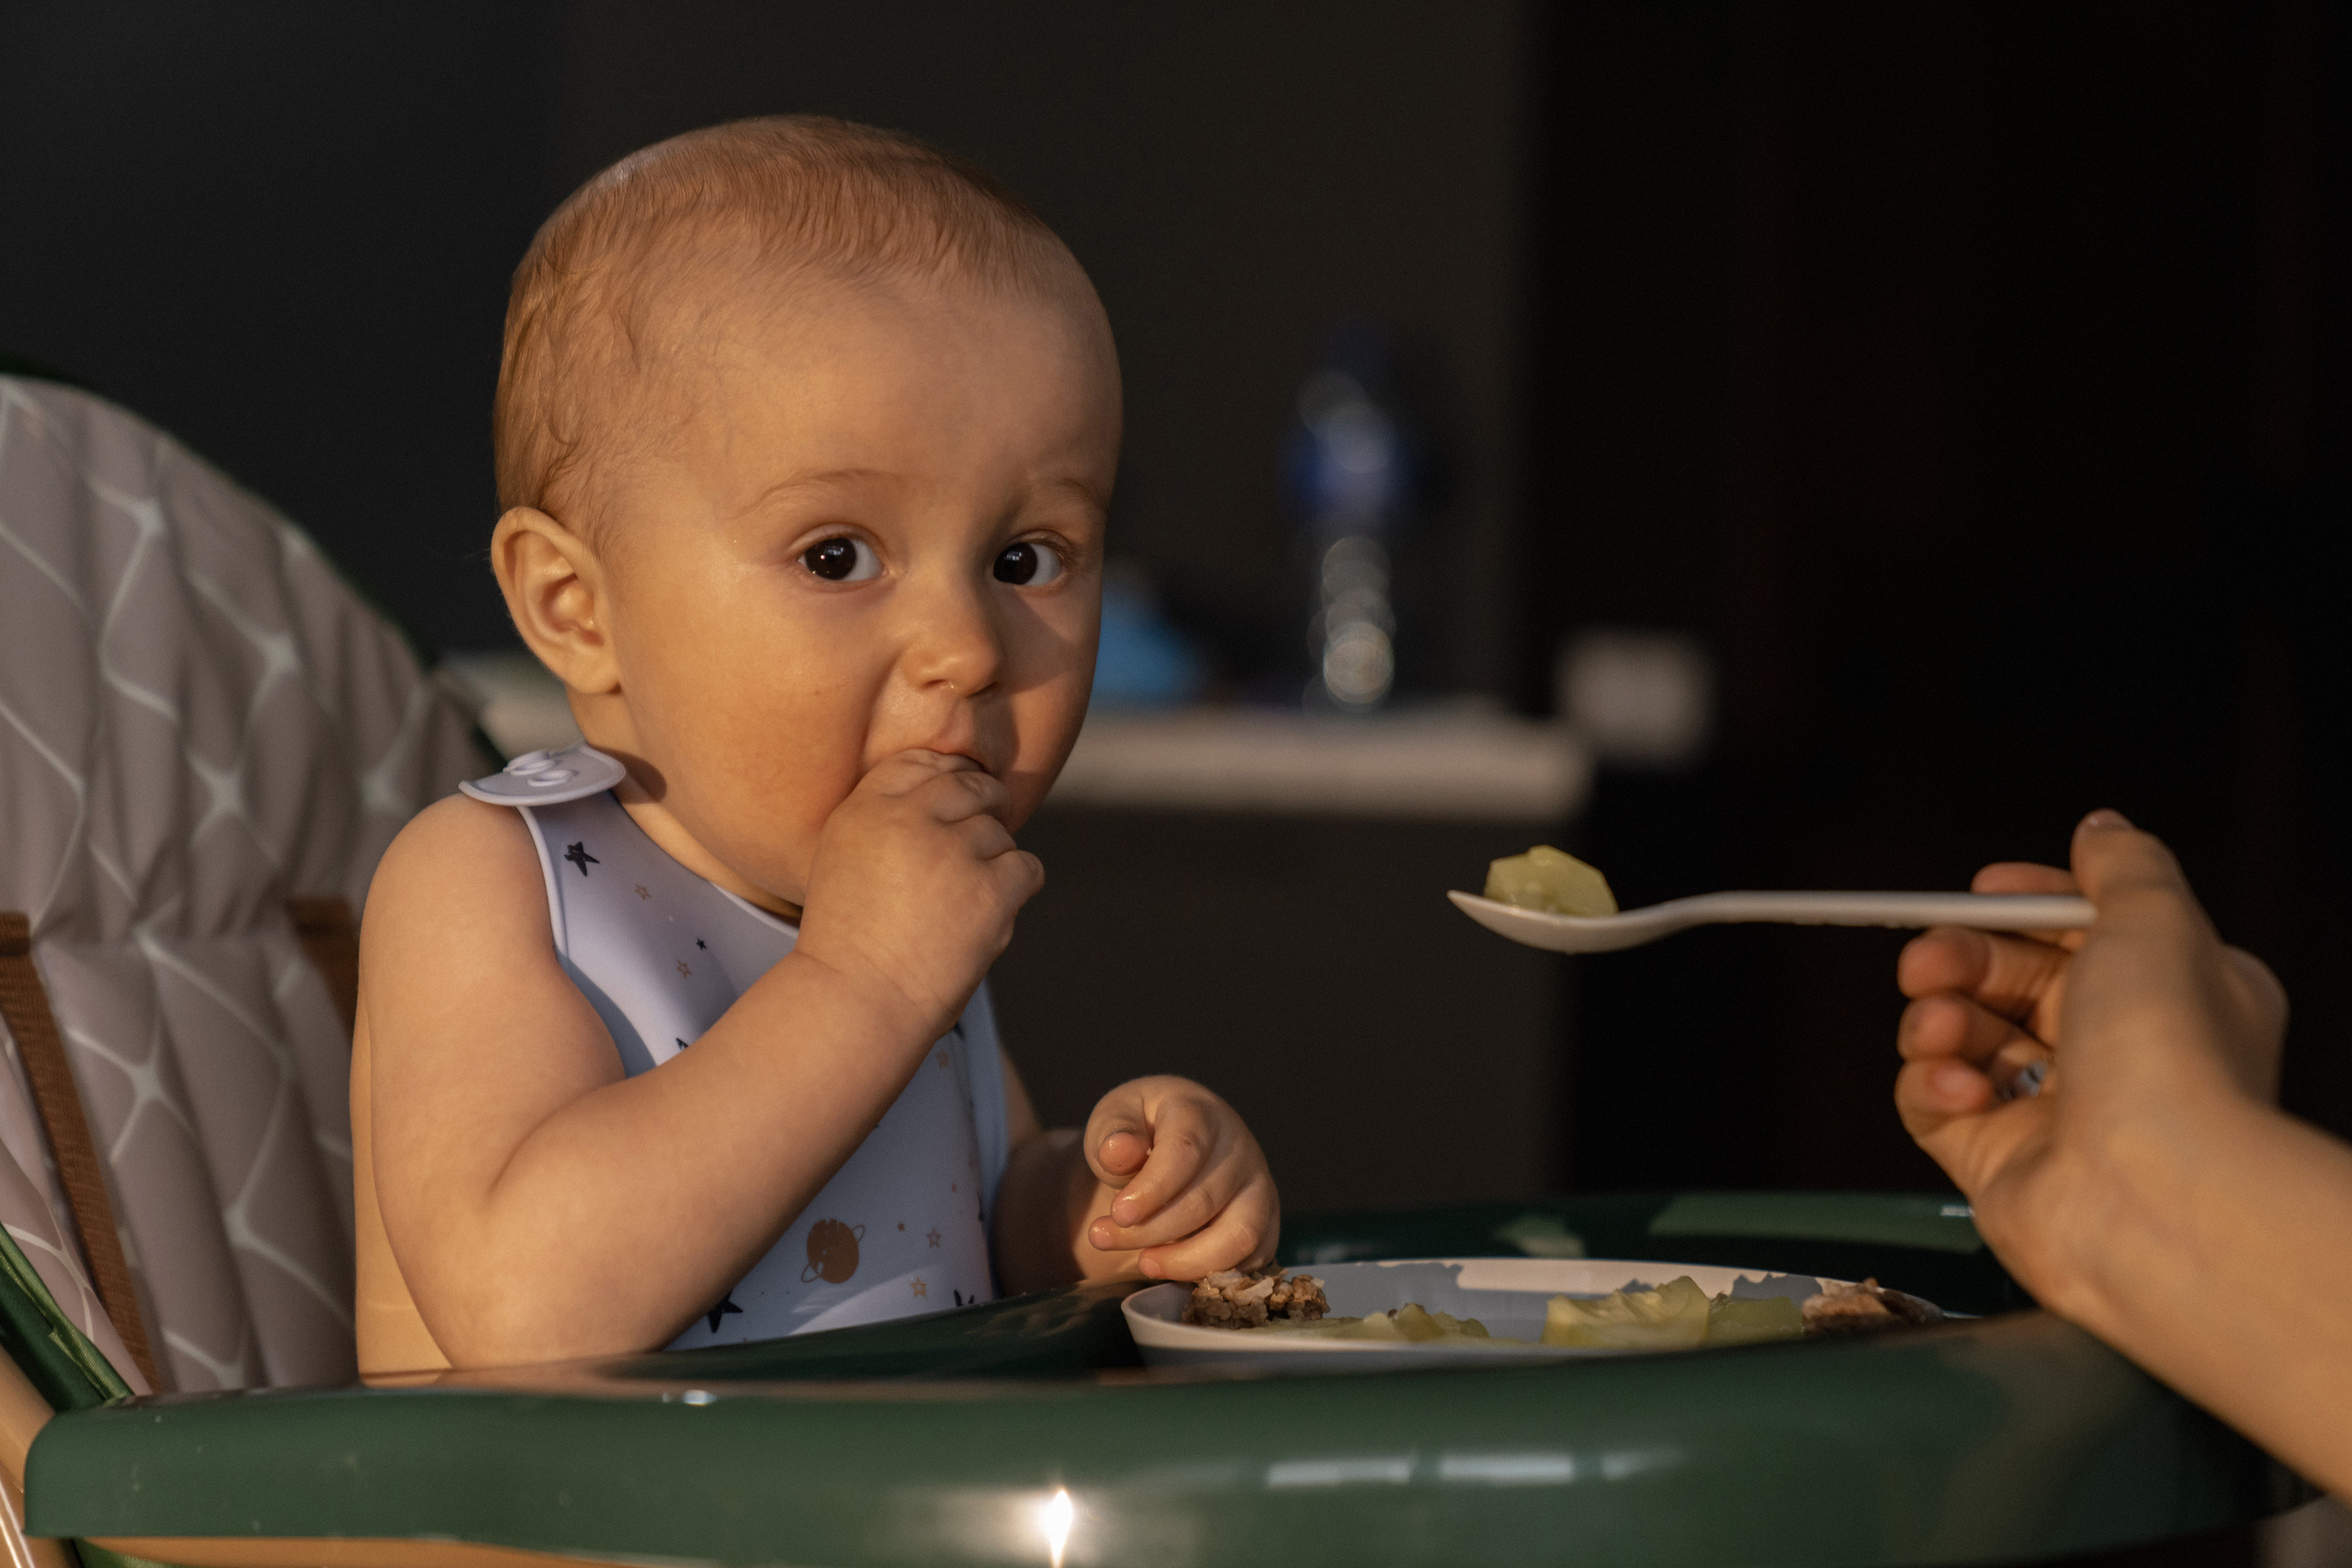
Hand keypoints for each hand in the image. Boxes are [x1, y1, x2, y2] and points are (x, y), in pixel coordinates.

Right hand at [793, 749, 1043, 1040]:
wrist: (859, 1002)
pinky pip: (1026, 867)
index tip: (955, 802)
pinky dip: (1017, 888)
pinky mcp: (991, 889)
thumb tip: (949, 788)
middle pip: (969, 786)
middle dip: (983, 808)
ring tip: (963, 903)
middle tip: (976, 847)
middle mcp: (910, 819)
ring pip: (999, 832)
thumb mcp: (844, 859)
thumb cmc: (850, 941)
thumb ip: (888, 818)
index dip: (946, 777)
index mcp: (866, 808)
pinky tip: (992, 911)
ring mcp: (953, 852)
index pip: (920, 762)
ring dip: (992, 862)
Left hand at [1078, 1077, 1277, 1279]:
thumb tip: (1117, 1150)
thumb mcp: (1114, 1120)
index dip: (1153, 1188)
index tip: (1118, 1213)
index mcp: (1200, 1113)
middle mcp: (1239, 1147)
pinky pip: (1252, 1259)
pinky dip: (1213, 1273)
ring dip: (1187, 1260)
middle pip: (1205, 1200)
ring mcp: (1258, 1185)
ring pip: (1239, 1235)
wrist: (1169, 1144)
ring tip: (1144, 1263)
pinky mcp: (1266, 1221)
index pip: (1186, 1150)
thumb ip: (1112, 1135)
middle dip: (1151, 1229)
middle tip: (1102, 1238)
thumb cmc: (1140, 1131)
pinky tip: (1173, 1269)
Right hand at [1893, 810, 2286, 1308]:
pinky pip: (1934, 1103)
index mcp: (2170, 993)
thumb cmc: (2170, 1062)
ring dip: (1937, 1021)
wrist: (2153, 1196)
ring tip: (1940, 1026)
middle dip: (1958, 959)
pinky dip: (1932, 1085)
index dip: (2023, 908)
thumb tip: (2100, 829)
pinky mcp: (1997, 1160)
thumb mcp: (2156, 922)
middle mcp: (2115, 1052)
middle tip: (1926, 961)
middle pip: (2007, 979)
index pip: (2078, 932)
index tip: (1981, 893)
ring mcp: (2055, 1110)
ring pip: (1963, 1036)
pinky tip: (1956, 1088)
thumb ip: (2122, 865)